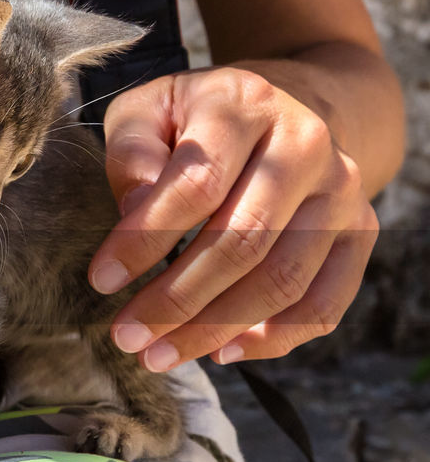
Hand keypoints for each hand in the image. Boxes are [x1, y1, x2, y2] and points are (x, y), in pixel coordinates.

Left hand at [89, 67, 378, 369]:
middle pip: (244, 241)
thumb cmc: (194, 120)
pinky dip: (273, 338)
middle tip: (126, 336)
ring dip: (215, 329)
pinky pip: (324, 304)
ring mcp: (341, 192)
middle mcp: (306, 146)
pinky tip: (220, 351)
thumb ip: (133, 154)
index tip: (102, 281)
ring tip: (158, 355)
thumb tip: (136, 209)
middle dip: (177, 300)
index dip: (146, 240)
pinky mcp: (360, 234)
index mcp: (246, 106)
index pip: (197, 184)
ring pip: (283, 280)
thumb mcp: (149, 112)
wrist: (281, 111)